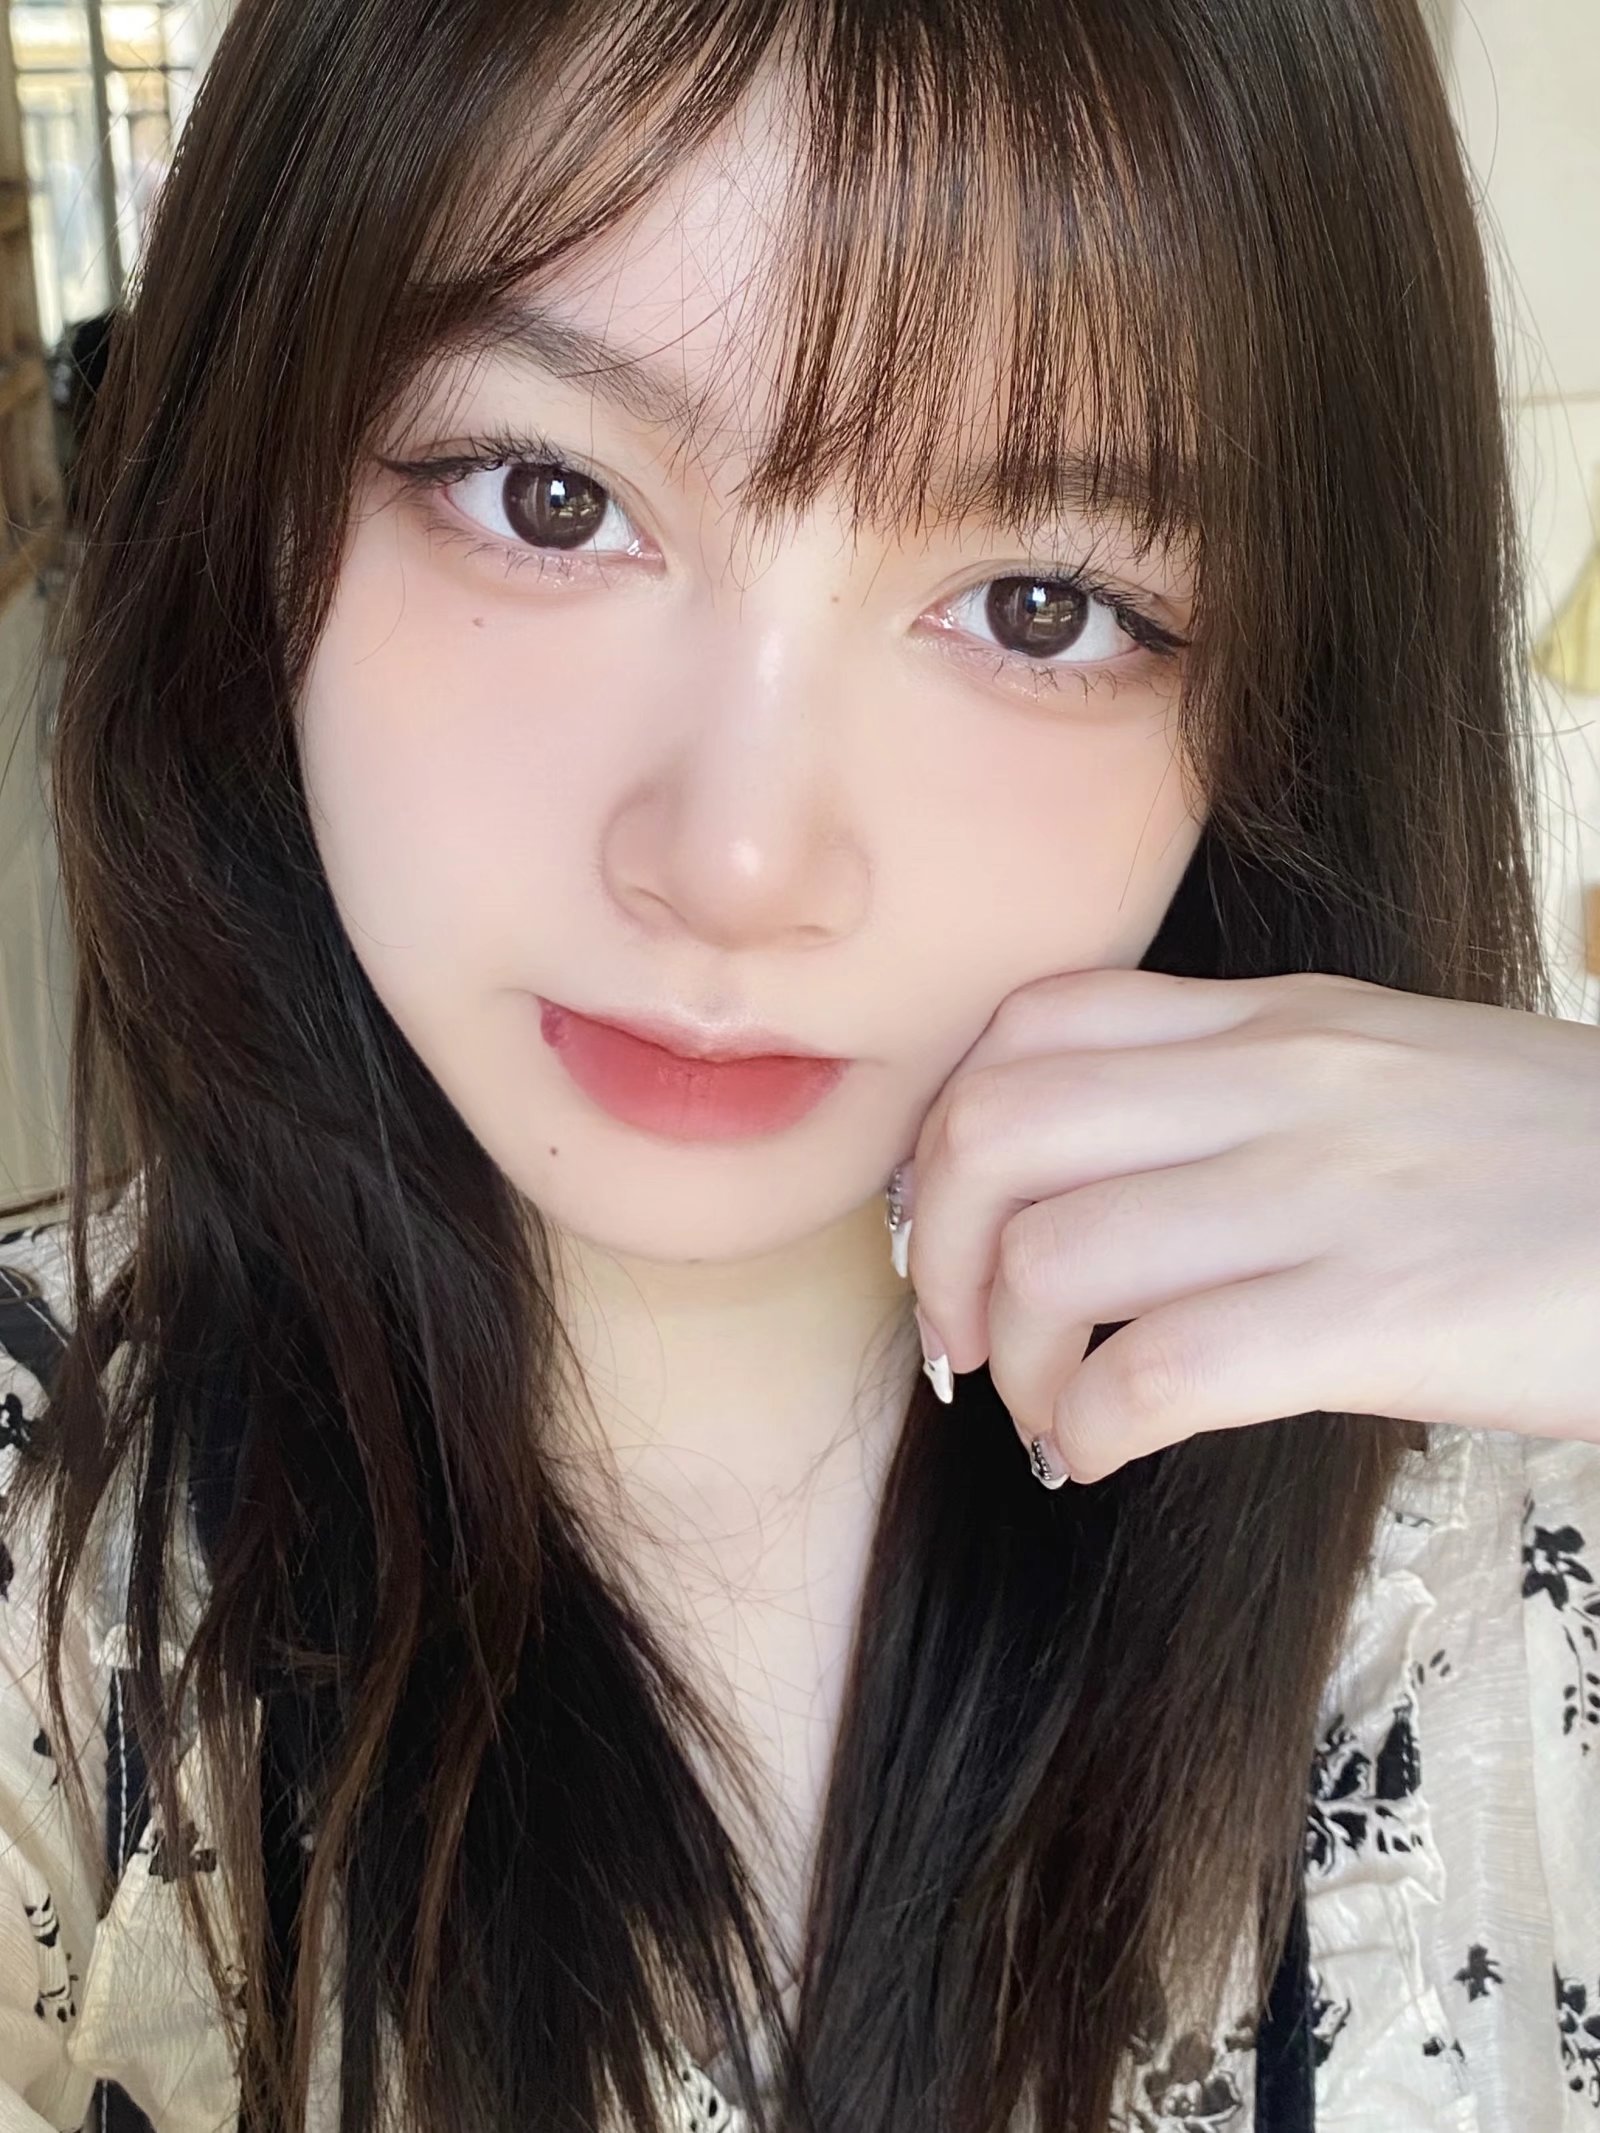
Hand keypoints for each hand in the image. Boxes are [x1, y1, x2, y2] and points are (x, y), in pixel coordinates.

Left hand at [892, 967, 1599, 1484]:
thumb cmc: (1564, 1168)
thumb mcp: (1399, 1072)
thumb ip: (1252, 1094)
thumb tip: (1107, 1180)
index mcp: (1282, 1020)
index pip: (1032, 1023)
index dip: (948, 1129)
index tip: (957, 1221)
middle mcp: (1281, 1084)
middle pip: (1000, 1128)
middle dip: (940, 1249)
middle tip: (962, 1339)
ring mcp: (1325, 1195)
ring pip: (1056, 1257)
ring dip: (1011, 1358)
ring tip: (1046, 1413)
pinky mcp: (1376, 1316)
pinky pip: (1154, 1372)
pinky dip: (1088, 1427)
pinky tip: (1102, 1456)